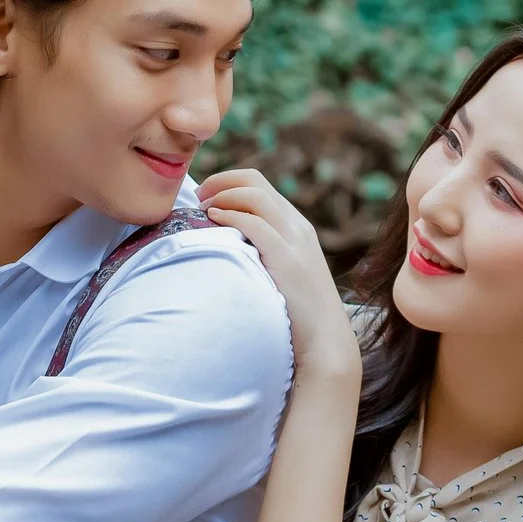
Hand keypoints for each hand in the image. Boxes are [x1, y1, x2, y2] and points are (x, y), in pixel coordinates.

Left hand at [198, 169, 360, 380]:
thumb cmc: (296, 313)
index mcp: (295, 227)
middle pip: (256, 182)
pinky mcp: (287, 260)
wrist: (325, 340)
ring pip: (256, 196)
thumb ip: (261, 255)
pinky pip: (255, 225)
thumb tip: (226, 250)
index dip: (228, 182)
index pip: (260, 185)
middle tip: (198, 196)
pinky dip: (231, 216)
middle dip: (221, 181)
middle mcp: (297, 227)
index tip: (205, 195)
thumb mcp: (281, 273)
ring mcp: (294, 241)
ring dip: (223, 195)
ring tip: (202, 207)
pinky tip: (213, 220)